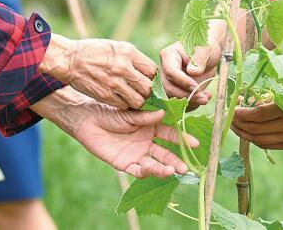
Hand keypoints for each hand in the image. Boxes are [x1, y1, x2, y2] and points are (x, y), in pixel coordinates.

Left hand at [34, 88, 197, 177]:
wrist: (87, 119)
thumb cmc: (109, 110)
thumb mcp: (129, 112)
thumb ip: (145, 116)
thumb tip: (164, 113)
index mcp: (152, 126)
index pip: (171, 134)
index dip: (182, 139)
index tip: (195, 143)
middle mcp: (148, 141)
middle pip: (166, 153)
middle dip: (176, 160)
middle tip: (186, 166)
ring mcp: (138, 154)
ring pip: (155, 164)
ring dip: (164, 169)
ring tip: (172, 171)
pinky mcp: (126, 164)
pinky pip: (138, 171)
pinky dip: (147, 172)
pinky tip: (152, 169)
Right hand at [40, 35, 155, 108]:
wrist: (70, 60)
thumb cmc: (93, 51)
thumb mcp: (115, 46)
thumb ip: (132, 58)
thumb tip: (147, 71)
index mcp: (127, 52)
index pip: (152, 70)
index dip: (151, 76)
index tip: (147, 78)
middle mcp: (123, 67)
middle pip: (147, 87)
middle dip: (147, 91)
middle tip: (142, 90)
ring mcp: (114, 83)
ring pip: (138, 100)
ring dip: (137, 100)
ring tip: (133, 96)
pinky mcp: (105, 95)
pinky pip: (124, 105)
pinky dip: (125, 104)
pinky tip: (121, 98)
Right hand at [158, 40, 221, 106]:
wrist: (208, 56)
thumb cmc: (206, 49)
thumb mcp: (206, 50)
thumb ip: (199, 59)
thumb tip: (191, 72)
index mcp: (168, 55)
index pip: (170, 72)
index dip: (183, 82)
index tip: (197, 87)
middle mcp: (164, 69)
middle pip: (168, 88)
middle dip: (186, 96)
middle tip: (204, 98)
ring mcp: (167, 82)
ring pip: (171, 98)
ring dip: (189, 102)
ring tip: (205, 98)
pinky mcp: (173, 92)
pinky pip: (178, 103)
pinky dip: (190, 105)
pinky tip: (202, 99)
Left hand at [230, 82, 282, 149]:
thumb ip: (268, 96)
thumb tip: (246, 102)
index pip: (257, 115)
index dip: (241, 113)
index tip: (231, 108)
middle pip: (255, 130)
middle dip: (238, 124)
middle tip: (228, 117)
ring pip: (259, 140)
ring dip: (244, 134)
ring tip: (235, 125)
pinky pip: (268, 145)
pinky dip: (255, 139)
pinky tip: (248, 131)